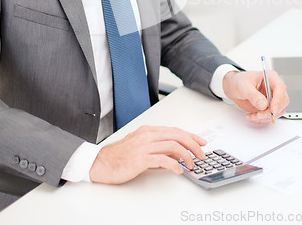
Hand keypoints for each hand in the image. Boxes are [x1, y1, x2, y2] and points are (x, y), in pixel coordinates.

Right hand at [89, 125, 206, 183]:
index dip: (191, 136)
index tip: (201, 142)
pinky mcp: (140, 159)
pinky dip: (174, 165)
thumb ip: (158, 148)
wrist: (100, 163)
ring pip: (173, 146)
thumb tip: (177, 154)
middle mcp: (147, 135)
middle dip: (193, 144)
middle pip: (177, 135)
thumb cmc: (119, 156)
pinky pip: (163, 160)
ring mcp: (144, 146)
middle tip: (201, 154)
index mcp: (148, 130)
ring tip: (191, 164)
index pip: (175, 130)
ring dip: (186, 156)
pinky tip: (178, 170)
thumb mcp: (141, 147)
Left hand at [222, 70, 289, 122]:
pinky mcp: (268, 107)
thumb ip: (253, 95)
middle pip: (282, 102)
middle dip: (271, 111)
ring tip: (252, 116)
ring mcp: (272, 98)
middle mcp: (273, 88)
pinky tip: (251, 116)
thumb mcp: (243, 86)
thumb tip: (263, 104)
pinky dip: (261, 119)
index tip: (272, 110)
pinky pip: (270, 116)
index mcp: (270, 78)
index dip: (278, 100)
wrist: (232, 87)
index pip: (280, 88)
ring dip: (265, 117)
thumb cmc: (238, 81)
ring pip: (277, 111)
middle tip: (259, 115)